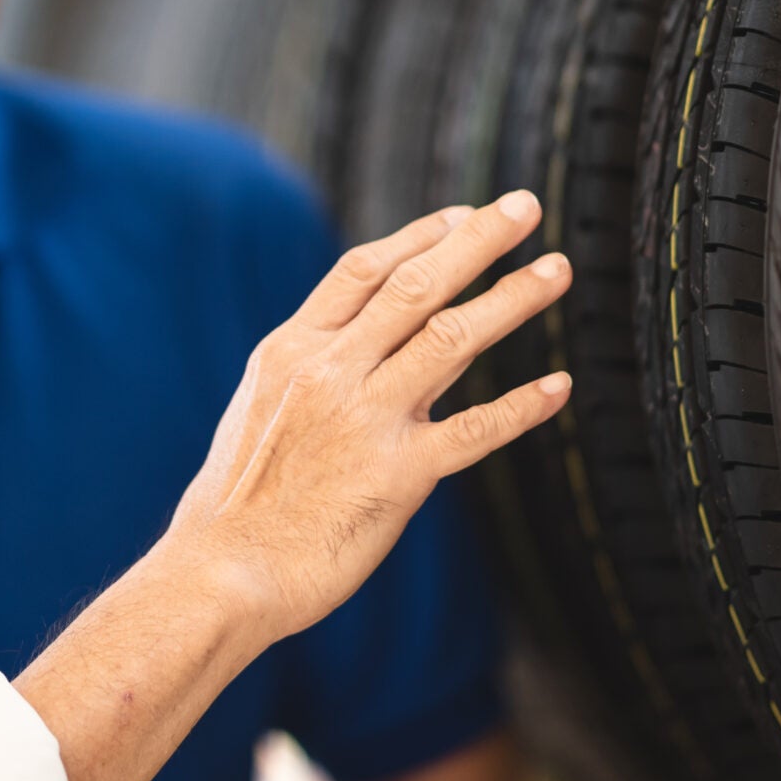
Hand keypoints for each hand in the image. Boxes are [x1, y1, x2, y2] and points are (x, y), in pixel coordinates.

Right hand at [11, 192, 568, 780]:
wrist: (221, 574)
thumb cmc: (234, 504)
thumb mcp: (256, 411)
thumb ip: (304, 371)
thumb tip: (344, 346)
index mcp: (291, 351)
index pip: (364, 271)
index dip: (419, 236)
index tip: (463, 216)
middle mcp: (330, 373)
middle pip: (416, 285)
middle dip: (477, 241)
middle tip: (524, 206)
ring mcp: (366, 422)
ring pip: (452, 339)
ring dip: (512, 299)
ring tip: (556, 270)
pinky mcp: (398, 477)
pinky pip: (474, 430)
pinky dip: (522, 406)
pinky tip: (559, 385)